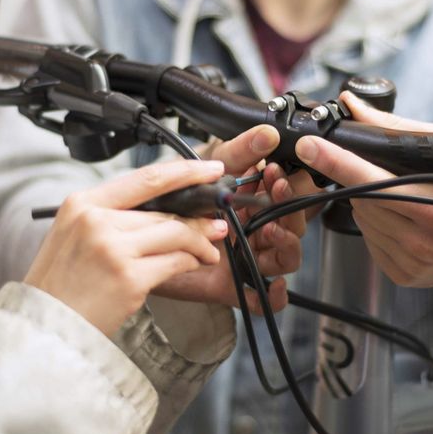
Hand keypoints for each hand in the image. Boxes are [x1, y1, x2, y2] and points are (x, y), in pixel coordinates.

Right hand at [27, 159, 229, 335]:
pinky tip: (193, 265)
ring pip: (175, 234)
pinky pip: (174, 262)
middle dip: (197, 219)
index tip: (208, 169)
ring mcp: (113, 248)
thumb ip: (112, 217)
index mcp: (82, 203)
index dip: (184, 171)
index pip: (144, 178)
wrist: (44, 327)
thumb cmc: (61, 285)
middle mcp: (96, 220)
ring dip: (200, 242)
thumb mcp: (74, 235)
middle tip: (216, 225)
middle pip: (164, 211)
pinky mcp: (129, 278)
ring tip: (210, 251)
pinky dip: (190, 262)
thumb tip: (165, 211)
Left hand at [153, 125, 316, 312]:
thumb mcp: (209, 171)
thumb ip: (240, 151)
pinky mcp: (232, 286)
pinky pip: (263, 300)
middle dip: (290, 209)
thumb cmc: (177, 202)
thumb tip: (268, 133)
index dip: (288, 185)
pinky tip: (273, 283)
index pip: (286, 197)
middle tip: (277, 192)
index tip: (276, 172)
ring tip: (272, 230)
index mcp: (253, 204)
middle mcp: (253, 232)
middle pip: (292, 227)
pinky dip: (275, 295)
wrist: (140, 237)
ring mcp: (245, 260)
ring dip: (287, 244)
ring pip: (285, 259)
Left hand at [295, 92, 432, 330]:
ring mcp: (411, 262)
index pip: (373, 181)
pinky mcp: (401, 275)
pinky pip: (367, 240)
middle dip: (361, 180)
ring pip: (361, 219)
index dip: (338, 162)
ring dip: (366, 202)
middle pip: (361, 199)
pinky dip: (373, 224)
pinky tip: (397, 220)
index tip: (310, 147)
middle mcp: (424, 241)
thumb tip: (352, 105)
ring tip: (399, 199)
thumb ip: (394, 128)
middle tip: (384, 174)